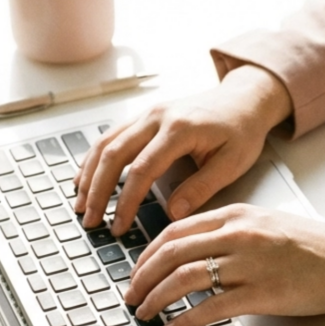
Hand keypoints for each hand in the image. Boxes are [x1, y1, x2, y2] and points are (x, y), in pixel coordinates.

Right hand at [74, 65, 292, 235]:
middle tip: (90, 220)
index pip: (142, 169)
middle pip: (114, 154)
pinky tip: (86, 178)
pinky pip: (111, 136)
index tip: (119, 226)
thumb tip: (173, 213)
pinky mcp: (144, 116)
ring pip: (106, 143)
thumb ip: (202, 188)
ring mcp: (148, 113)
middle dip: (98, 191)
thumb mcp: (232, 163)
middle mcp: (158, 116)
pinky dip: (95, 158)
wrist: (244, 99)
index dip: (127, 201)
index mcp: (180, 128)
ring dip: (89, 174)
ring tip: (81, 204)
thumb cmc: (241, 130)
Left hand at [123, 203, 324, 325]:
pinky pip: (210, 307)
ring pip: (184, 279)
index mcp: (237, 215)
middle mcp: (239, 235)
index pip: (175, 230)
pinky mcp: (261, 294)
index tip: (137, 271)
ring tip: (145, 313)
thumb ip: (230, 232)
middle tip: (130, 295)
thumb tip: (193, 251)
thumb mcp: (266, 224)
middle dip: (142, 277)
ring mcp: (249, 264)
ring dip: (156, 298)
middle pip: (171, 253)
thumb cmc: (315, 246)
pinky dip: (185, 319)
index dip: (147, 254)